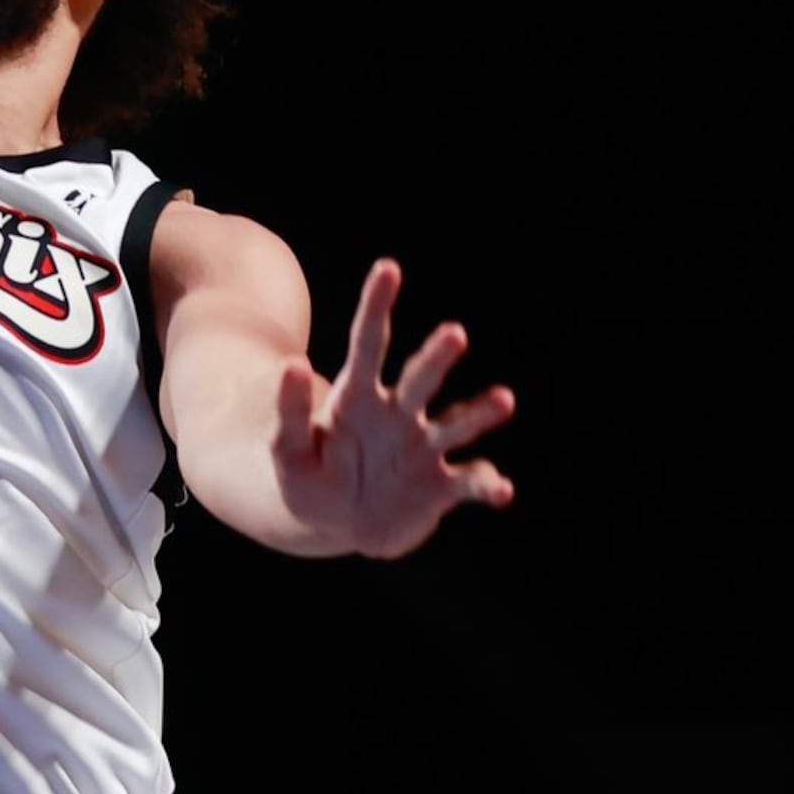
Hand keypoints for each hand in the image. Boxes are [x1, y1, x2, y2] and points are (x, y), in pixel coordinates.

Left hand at [270, 259, 513, 559]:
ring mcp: (424, 449)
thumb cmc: (310, 481)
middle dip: (437, 357)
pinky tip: (503, 490)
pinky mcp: (442, 487)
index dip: (377, 306)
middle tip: (455, 333)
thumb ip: (289, 413)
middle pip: (420, 379)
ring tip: (505, 400)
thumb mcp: (288, 453)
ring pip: (457, 424)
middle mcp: (399, 415)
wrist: (340, 525)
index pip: (368, 343)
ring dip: (481, 413)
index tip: (388, 268)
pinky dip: (488, 485)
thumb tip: (290, 362)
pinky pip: (470, 481)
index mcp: (358, 399)